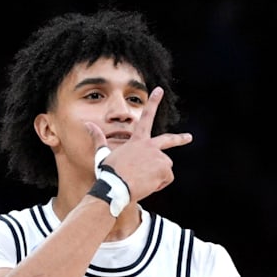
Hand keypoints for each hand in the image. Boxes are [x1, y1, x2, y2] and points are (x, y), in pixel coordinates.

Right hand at [85, 86, 192, 203]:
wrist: (115, 186)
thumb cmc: (109, 172)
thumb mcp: (103, 154)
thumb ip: (98, 139)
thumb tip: (87, 124)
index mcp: (137, 140)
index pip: (145, 117)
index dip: (153, 102)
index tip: (159, 90)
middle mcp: (150, 145)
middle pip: (168, 140)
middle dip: (179, 138)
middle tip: (188, 137)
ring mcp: (159, 156)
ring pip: (164, 168)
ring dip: (155, 176)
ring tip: (141, 181)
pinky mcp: (164, 168)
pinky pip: (166, 179)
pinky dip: (158, 185)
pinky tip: (146, 185)